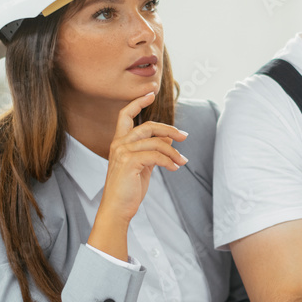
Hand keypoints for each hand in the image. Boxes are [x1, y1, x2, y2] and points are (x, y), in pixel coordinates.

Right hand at [89, 92, 187, 258]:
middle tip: (184, 136)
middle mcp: (119, 144)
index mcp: (119, 142)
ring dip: (174, 152)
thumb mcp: (143, 166)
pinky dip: (169, 161)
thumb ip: (153, 151)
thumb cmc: (128, 189)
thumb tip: (169, 139)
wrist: (117, 208)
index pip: (125, 115)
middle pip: (148, 126)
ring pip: (156, 142)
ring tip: (182, 162)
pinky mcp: (129, 161)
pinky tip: (175, 168)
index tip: (150, 93)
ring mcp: (122, 152)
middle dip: (169, 129)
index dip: (138, 102)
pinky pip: (156, 155)